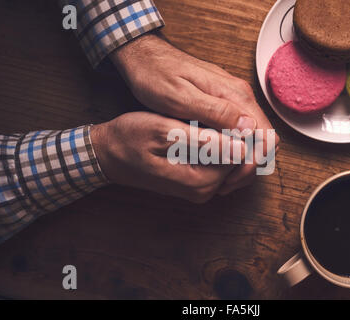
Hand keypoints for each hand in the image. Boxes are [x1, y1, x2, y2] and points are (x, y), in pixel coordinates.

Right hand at [90, 112, 245, 202]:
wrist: (108, 154)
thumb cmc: (130, 139)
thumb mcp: (164, 132)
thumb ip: (204, 142)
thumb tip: (241, 147)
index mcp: (200, 181)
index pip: (240, 155)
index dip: (237, 130)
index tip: (219, 111)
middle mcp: (205, 191)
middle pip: (238, 159)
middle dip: (232, 133)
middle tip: (207, 113)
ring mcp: (201, 188)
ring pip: (229, 158)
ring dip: (223, 137)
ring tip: (200, 119)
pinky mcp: (197, 181)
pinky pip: (218, 160)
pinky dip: (215, 143)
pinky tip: (198, 128)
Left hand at [110, 33, 279, 193]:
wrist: (146, 57)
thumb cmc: (156, 76)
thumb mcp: (180, 97)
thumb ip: (216, 111)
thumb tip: (249, 128)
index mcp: (235, 95)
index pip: (266, 135)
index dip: (253, 162)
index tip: (231, 178)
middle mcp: (240, 96)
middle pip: (265, 138)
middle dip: (250, 165)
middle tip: (226, 184)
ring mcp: (233, 99)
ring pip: (254, 137)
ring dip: (243, 160)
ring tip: (221, 178)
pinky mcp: (224, 102)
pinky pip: (240, 130)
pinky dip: (234, 150)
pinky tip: (216, 160)